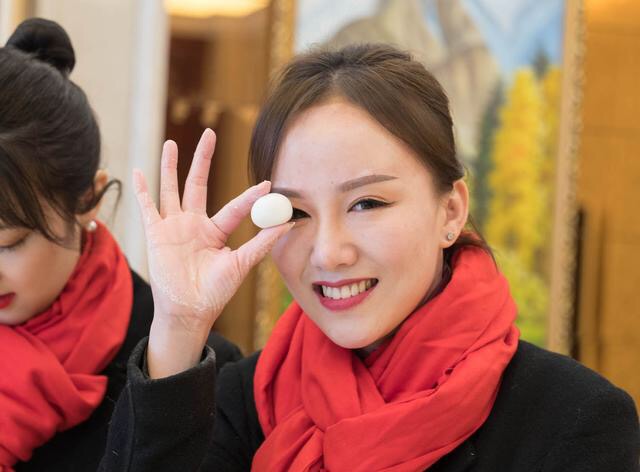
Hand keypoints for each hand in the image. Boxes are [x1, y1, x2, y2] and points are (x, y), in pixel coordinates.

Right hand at [134, 129, 292, 376]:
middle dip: (203, 158)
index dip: (251, 197)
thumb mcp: (241, 264)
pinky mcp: (156, 234)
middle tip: (210, 133)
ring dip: (170, 166)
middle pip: (198, 183)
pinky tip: (139, 171)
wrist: (189, 312)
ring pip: (171, 189)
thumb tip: (287, 224)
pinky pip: (147, 208)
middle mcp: (194, 224)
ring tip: (172, 143)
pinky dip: (142, 190)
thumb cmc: (215, 292)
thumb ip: (261, 243)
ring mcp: (173, 227)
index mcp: (215, 230)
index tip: (268, 183)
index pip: (235, 207)